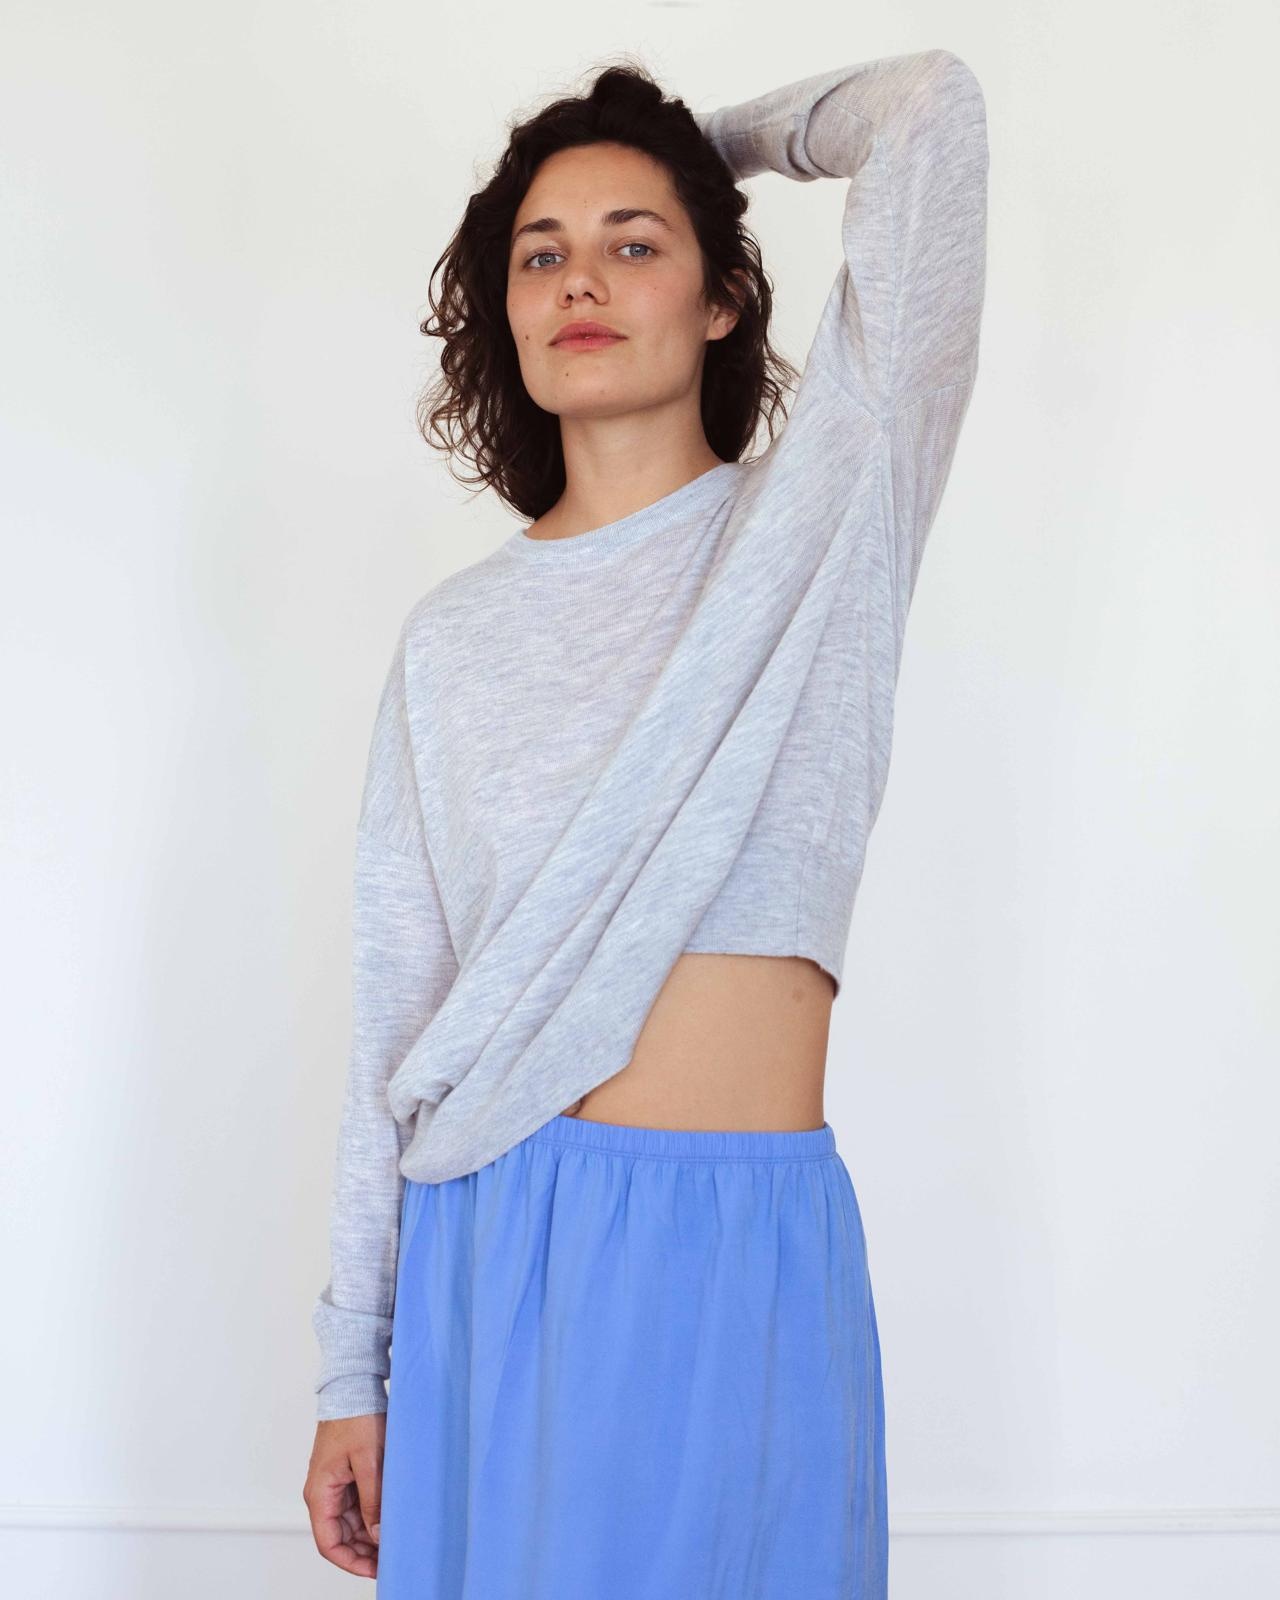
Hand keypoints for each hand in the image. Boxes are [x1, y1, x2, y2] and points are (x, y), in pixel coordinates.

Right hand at [303, 1412, 386, 1577]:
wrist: (355, 1385)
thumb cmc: (357, 1417)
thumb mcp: (369, 1461)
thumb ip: (373, 1500)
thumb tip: (379, 1534)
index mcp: (320, 1493)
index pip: (329, 1544)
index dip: (351, 1563)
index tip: (376, 1570)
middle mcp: (323, 1493)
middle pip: (340, 1537)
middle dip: (363, 1552)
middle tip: (392, 1558)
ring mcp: (335, 1484)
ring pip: (350, 1523)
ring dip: (369, 1535)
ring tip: (395, 1542)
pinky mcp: (346, 1475)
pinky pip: (356, 1506)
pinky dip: (371, 1516)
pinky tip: (390, 1520)